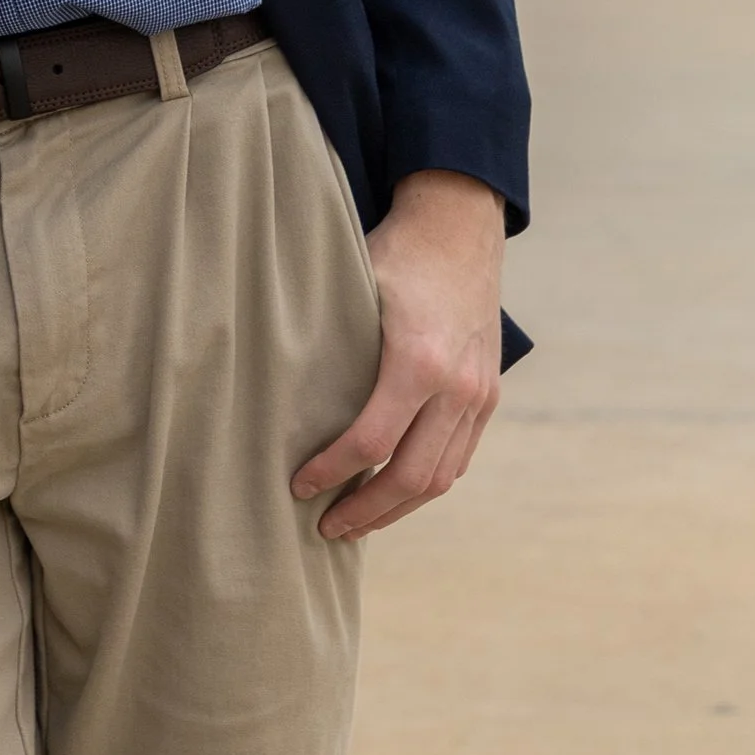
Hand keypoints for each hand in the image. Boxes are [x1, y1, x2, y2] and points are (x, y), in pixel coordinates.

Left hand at [291, 167, 505, 541]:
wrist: (458, 226)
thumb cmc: (394, 254)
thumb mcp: (352, 289)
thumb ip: (325, 342)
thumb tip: (265, 385)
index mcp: (418, 362)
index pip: (370, 442)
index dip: (332, 473)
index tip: (299, 487)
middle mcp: (457, 387)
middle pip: (412, 477)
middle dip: (366, 511)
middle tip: (326, 528)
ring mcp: (479, 395)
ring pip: (441, 477)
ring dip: (398, 508)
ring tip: (358, 522)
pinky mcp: (488, 395)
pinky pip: (459, 457)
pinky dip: (427, 483)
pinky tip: (394, 492)